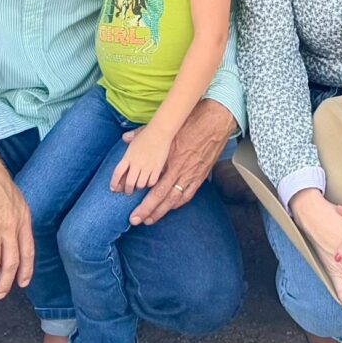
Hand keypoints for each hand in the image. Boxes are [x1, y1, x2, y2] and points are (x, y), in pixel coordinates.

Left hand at [110, 125, 173, 193]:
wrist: (160, 131)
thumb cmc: (147, 133)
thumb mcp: (135, 136)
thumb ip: (128, 139)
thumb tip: (124, 137)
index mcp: (128, 157)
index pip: (117, 173)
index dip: (114, 182)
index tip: (113, 188)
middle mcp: (136, 163)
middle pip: (129, 183)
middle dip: (127, 190)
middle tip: (128, 191)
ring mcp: (147, 166)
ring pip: (140, 185)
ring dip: (139, 187)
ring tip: (139, 185)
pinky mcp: (157, 168)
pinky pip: (151, 182)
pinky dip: (149, 184)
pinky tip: (149, 181)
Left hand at [130, 99, 233, 224]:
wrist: (215, 122)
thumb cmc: (191, 122)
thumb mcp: (166, 127)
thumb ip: (144, 134)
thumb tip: (125, 138)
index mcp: (171, 160)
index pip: (155, 189)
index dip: (144, 204)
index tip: (133, 212)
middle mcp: (181, 171)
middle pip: (163, 198)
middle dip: (149, 211)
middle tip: (136, 220)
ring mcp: (192, 175)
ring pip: (175, 199)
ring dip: (162, 211)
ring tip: (150, 219)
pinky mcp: (201, 175)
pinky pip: (188, 194)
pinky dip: (178, 203)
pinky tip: (170, 207)